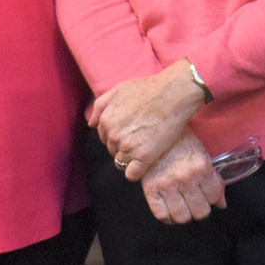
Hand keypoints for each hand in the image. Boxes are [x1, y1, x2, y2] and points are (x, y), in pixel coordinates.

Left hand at [90, 60, 209, 179]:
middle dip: (124, 145)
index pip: (105, 137)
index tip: (131, 130)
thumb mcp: (118, 90)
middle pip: (113, 150)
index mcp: (106, 121)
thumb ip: (100, 106)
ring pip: (121, 162)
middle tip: (140, 136)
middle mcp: (114, 136)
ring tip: (145, 146)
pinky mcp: (144, 157)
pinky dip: (137, 171)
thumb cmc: (148, 89)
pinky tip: (145, 162)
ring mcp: (128, 148)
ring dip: (131, 158)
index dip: (118, 134)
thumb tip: (91, 124)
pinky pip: (132, 174)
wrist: (173, 94)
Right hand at [138, 134, 226, 224]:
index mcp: (202, 167)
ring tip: (182, 206)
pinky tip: (169, 209)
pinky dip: (167, 217)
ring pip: (182, 217)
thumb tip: (221, 204)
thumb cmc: (179, 140)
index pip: (214, 197)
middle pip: (200, 212)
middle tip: (195, 202)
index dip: (211, 198)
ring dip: (184, 214)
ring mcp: (167, 185)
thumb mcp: (202, 155)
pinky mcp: (150, 189)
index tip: (206, 195)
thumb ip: (214, 180)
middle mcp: (186, 178)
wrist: (153, 130)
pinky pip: (161, 215)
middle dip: (200, 209)